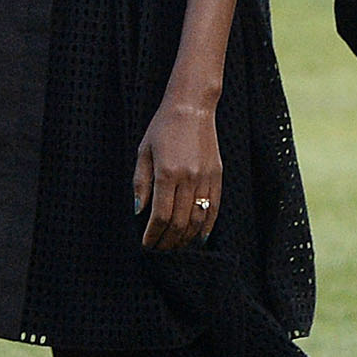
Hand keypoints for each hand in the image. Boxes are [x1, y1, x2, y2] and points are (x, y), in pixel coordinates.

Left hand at [132, 95, 223, 251]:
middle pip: (180, 222)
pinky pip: (215, 208)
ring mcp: (206, 178)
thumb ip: (141, 183)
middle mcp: (189, 178)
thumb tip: (139, 211)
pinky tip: (199, 238)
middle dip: (168, 240)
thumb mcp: (143, 152)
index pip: (161, 215)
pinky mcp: (218, 176)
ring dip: (186, 238)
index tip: (147, 244)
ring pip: (199, 219)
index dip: (153, 234)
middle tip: (159, 248)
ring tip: (175, 246)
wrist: (192, 108)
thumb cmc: (162, 128)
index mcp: (167, 173)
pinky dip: (207, 226)